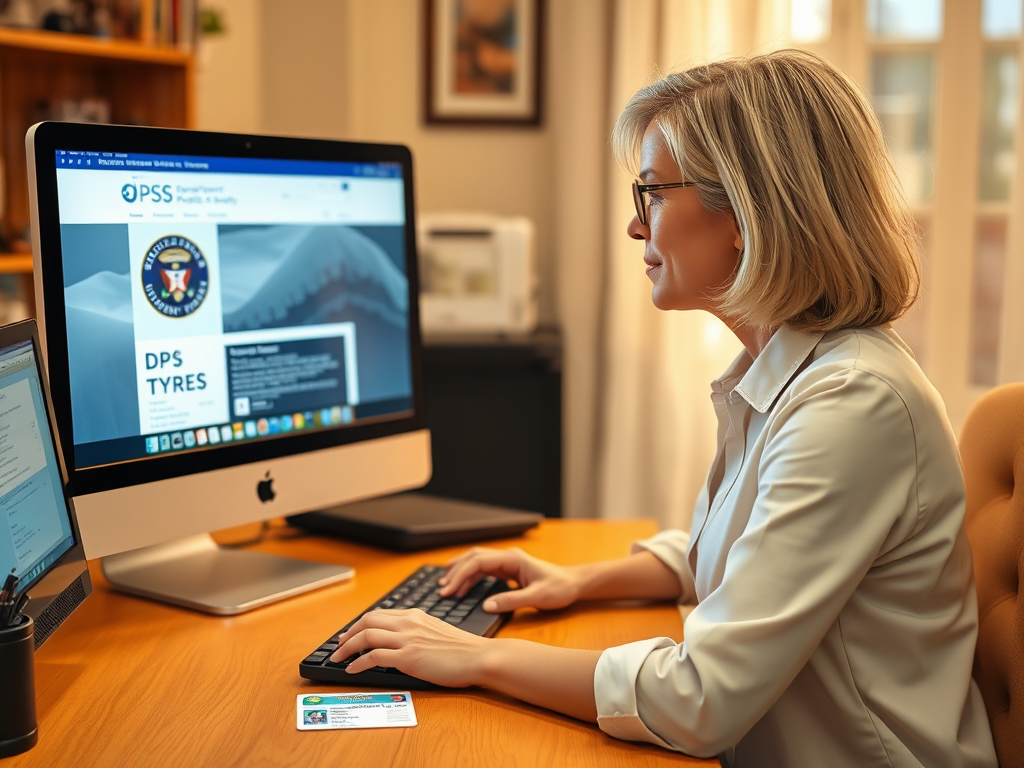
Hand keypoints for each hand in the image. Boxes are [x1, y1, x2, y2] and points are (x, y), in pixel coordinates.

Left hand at [329, 609, 488, 687]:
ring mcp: (408, 639)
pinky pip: (374, 656)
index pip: (380, 614)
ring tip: (338, 658)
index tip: (351, 634)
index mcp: (416, 615)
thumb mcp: (437, 631)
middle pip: (368, 621)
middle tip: (339, 645)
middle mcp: (409, 623)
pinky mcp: (408, 658)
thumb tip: (403, 642)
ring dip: (347, 647)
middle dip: (348, 633)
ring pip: (367, 635)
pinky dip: (358, 662)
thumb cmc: (463, 649)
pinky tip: (352, 669)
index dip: (361, 624)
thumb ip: (418, 632)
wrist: (478, 656)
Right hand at [439, 547, 580, 612]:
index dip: (461, 575)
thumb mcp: (537, 597)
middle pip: (474, 558)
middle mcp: (507, 558)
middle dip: (456, 572)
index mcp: (512, 559)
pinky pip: (484, 571)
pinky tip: (462, 587)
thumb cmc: (559, 588)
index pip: (479, 562)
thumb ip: (512, 601)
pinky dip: (471, 578)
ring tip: (446, 587)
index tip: (449, 590)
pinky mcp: (508, 571)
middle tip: (442, 589)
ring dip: (461, 573)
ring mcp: (507, 563)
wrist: (574, 584)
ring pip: (477, 563)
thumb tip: (487, 606)